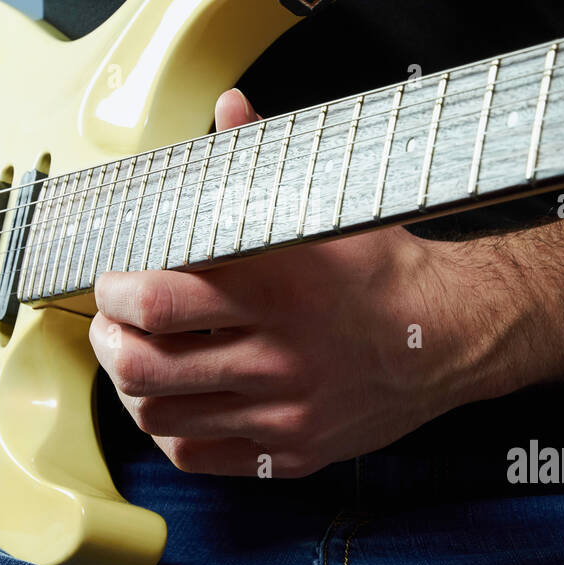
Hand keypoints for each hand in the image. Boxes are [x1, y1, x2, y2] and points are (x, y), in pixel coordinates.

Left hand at [89, 89, 520, 476]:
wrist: (454, 335)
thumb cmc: (386, 270)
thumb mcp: (329, 204)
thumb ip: (263, 158)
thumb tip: (229, 107)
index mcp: (278, 288)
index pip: (159, 301)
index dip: (116, 292)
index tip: (113, 280)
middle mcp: (278, 357)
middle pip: (145, 367)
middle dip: (109, 342)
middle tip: (112, 323)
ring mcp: (285, 412)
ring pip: (161, 418)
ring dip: (132, 388)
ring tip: (137, 360)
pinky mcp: (293, 451)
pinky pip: (200, 457)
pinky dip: (172, 431)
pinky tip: (178, 402)